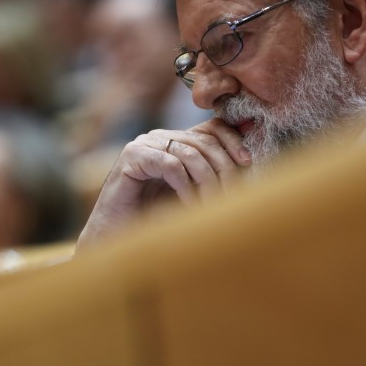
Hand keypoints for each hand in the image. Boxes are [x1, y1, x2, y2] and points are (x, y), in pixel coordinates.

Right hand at [76, 118, 250, 249]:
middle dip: (224, 168)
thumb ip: (213, 178)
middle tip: (233, 196)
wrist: (115, 237)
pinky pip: (170, 165)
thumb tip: (250, 164)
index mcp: (177, 141)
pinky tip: (190, 205)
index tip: (248, 163)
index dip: (233, 141)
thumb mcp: (193, 195)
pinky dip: (186, 187)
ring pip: (190, 153)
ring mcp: (145, 144)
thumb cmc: (155, 219)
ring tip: (213, 206)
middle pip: (204, 141)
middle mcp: (161, 138)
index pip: (212, 128)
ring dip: (207, 182)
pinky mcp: (131, 157)